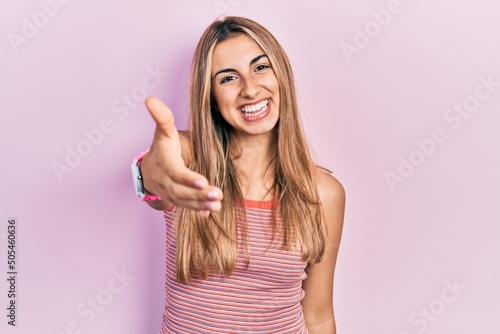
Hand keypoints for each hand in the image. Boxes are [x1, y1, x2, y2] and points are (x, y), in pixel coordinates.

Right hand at [140, 97, 222, 215]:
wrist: (148, 169)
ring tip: (217, 204)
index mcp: (164, 162)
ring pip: (184, 201)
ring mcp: (169, 192)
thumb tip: (150, 99)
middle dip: (199, 194)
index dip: (188, 178)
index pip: (175, 172)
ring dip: (200, 203)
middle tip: (218, 195)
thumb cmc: (162, 147)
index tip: (203, 181)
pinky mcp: (174, 199)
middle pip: (181, 190)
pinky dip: (196, 210)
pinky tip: (209, 212)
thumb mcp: (162, 131)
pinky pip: (184, 206)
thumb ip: (162, 117)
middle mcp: (164, 180)